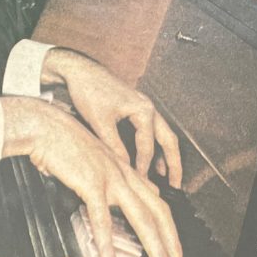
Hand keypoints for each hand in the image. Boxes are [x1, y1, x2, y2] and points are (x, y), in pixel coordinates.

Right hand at [1, 97, 181, 256]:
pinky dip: (107, 242)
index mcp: (124, 170)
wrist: (47, 126)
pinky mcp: (90, 183)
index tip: (172, 245)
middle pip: (157, 209)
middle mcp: (123, 174)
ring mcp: (110, 178)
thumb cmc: (64, 143)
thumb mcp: (94, 159)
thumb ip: (110, 177)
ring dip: (153, 246)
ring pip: (140, 216)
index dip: (168, 224)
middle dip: (170, 239)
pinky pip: (101, 218)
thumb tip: (116, 196)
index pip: (156, 200)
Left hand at [41, 47, 182, 188]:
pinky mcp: (136, 108)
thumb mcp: (100, 122)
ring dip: (166, 155)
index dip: (144, 167)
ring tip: (168, 178)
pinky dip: (155, 146)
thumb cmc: (89, 92)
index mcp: (143, 110)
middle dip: (174, 163)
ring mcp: (144, 106)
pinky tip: (150, 160)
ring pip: (163, 134)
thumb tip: (124, 169)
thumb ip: (114, 146)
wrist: (80, 71)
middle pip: (169, 139)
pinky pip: (152, 130)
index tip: (141, 183)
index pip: (148, 146)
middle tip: (177, 185)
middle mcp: (148, 107)